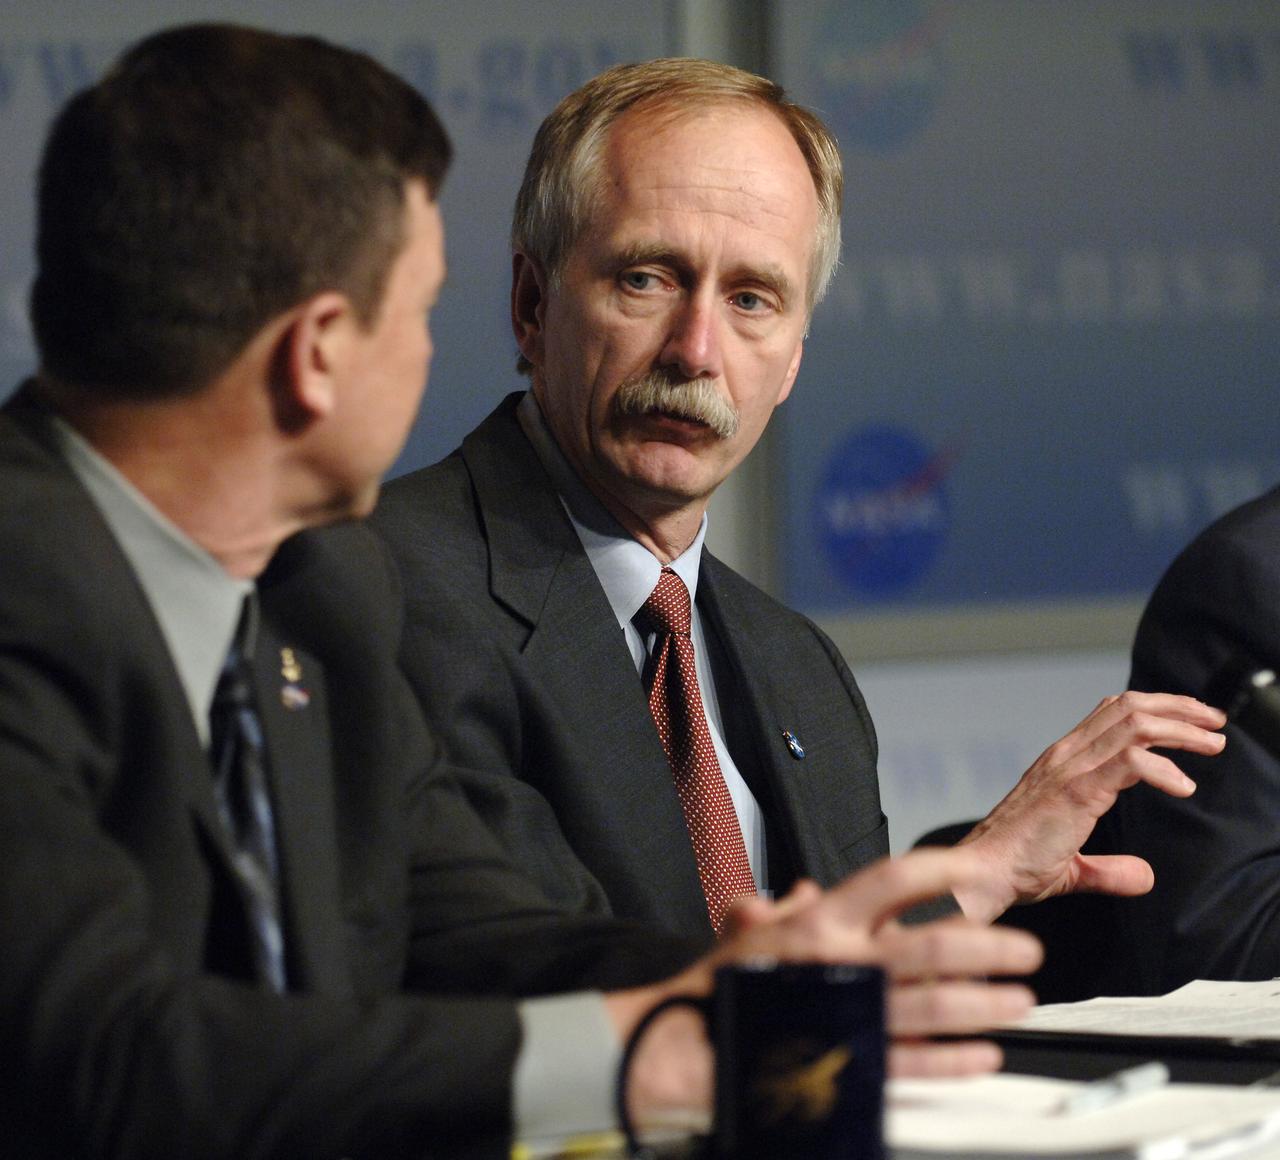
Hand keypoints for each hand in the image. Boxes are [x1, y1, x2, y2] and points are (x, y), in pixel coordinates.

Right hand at [608, 848, 1042, 1126]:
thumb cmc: (723, 985)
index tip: (974, 872)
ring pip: (935, 1005)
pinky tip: (985, 1055)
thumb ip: (788, 908)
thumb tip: (807, 888)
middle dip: (991, 947)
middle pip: (932, 945)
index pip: (892, 879)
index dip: (940, 871)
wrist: (688, 1045)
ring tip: (1020, 1000)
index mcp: (819, 921)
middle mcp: (839, 961)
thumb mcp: (752, 932)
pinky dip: (956, 1059)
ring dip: (986, 1003)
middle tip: (1027, 951)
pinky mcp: (850, 1064)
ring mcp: (848, 1013)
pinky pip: (916, 1062)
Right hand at [951, 691, 1226, 922]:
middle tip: (1214, 722)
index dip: (1156, 710)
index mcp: (1062, 763)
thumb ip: (1109, 869)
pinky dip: (1163, 768)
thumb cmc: (1013, 868)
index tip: (1191, 722)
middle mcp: (1065, 756)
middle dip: (1179, 709)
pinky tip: (1184, 787)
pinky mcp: (1075, 790)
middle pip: (1128, 707)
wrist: (983, 873)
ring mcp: (1069, 769)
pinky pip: (1130, 762)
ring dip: (1181, 729)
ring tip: (1213, 742)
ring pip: (1134, 725)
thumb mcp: (1071, 868)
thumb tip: (1144, 875)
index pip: (1111, 714)